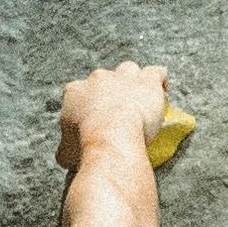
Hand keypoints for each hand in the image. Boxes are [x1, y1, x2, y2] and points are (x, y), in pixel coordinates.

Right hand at [56, 62, 175, 172]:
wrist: (111, 137)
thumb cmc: (87, 146)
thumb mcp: (67, 152)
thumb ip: (66, 149)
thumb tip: (65, 156)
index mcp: (75, 92)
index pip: (79, 91)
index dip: (88, 105)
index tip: (93, 118)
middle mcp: (98, 79)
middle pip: (105, 78)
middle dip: (110, 91)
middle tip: (117, 111)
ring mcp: (123, 78)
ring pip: (129, 70)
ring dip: (134, 80)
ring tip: (140, 95)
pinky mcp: (147, 82)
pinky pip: (156, 73)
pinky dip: (159, 80)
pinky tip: (162, 89)